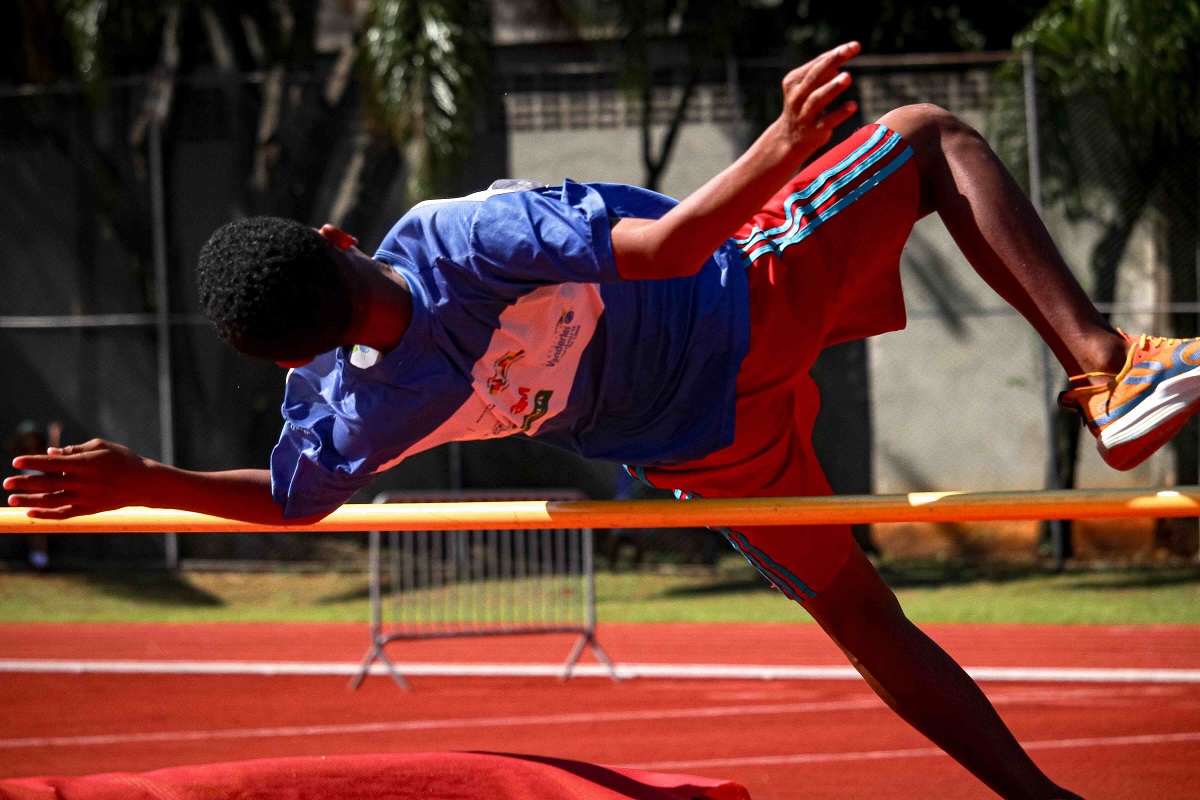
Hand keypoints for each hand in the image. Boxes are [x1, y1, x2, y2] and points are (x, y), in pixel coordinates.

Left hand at [5, 439, 155, 519]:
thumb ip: (75, 450)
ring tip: (11, 500)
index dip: (33, 462)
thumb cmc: (123, 460)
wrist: (145, 484)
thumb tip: (51, 454)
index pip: (52, 463)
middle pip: (47, 483)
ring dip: (29, 501)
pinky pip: (64, 514)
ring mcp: (85, 498)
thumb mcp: (101, 447)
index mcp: (85, 464)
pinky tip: (31, 513)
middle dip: (24, 483)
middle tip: (6, 483)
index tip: (16, 462)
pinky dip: (46, 515)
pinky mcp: (89, 509)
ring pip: (51, 501)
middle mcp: (82, 482)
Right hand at [773, 41, 861, 162]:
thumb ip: (822, 74)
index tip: (855, 46)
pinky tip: (853, 106)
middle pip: (814, 77)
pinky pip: (828, 121)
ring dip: (832, 87)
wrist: (789, 138)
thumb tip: (840, 60)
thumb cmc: (804, 106)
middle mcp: (796, 97)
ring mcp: (804, 115)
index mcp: (793, 82)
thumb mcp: (808, 88)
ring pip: (817, 99)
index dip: (835, 54)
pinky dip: (840, 113)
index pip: (816, 64)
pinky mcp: (814, 131)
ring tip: (847, 77)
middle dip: (832, 62)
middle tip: (848, 50)